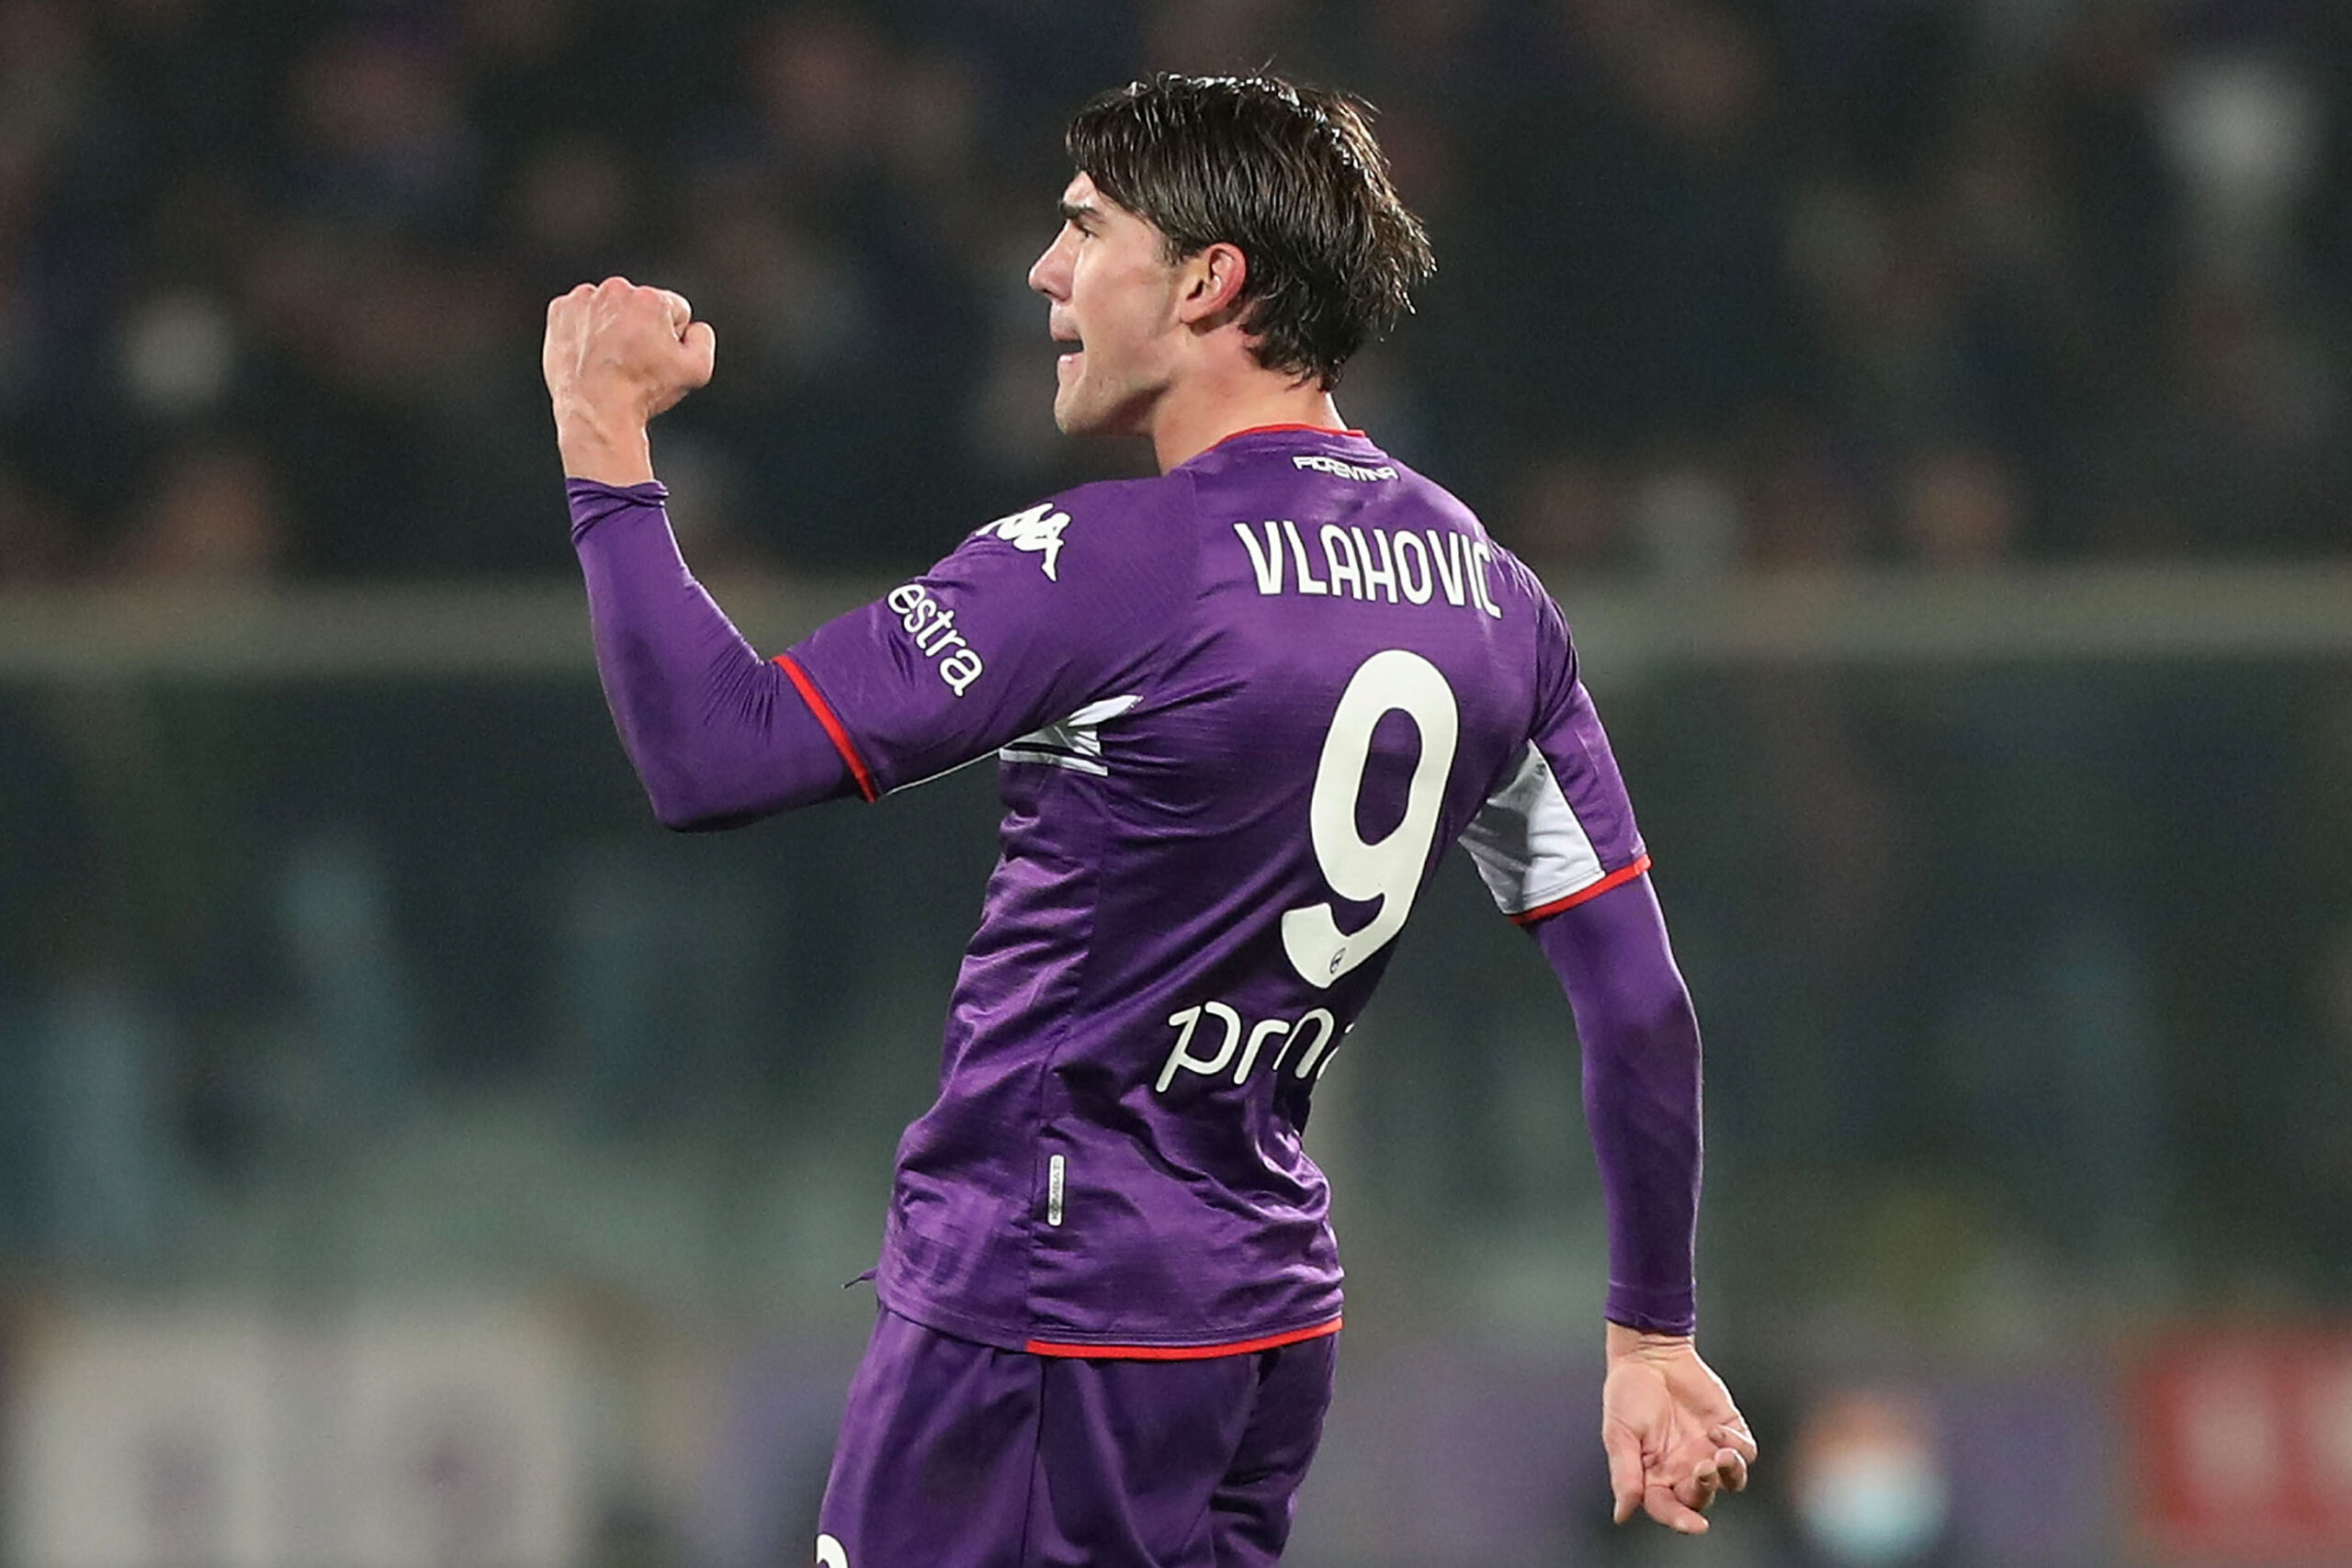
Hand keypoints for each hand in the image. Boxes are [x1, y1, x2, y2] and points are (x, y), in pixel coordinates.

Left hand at [543, 276, 715, 484]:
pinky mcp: (559, 311)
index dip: (673, 338)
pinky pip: (581, 315)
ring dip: (613, 327)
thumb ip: (704, 338)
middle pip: (641, 305)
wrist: (594, 410)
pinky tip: (590, 355)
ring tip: (610, 360)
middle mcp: (616, 289)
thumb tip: (693, 327)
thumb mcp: (697, 370)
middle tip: (633, 362)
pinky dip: (585, 330)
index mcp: (650, 298)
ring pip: (610, 308)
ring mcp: (584, 299)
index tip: (657, 359)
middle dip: (641, 328)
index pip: (675, 310)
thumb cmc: (644, 392)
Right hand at [1601, 1322, 1756, 1534]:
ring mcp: (1709, 1449)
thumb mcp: (1619, 1435)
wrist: (1650, 1353)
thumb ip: (1625, 1475)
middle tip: (1701, 1469)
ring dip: (1730, 1475)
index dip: (1682, 1521)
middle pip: (1703, 1497)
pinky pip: (1746, 1450)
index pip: (1669, 1509)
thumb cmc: (1628, 1393)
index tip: (1697, 1525)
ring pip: (1732, 1481)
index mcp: (1655, 1475)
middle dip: (1704, 1489)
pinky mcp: (1730, 1429)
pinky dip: (1738, 1445)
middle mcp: (1684, 1468)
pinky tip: (1717, 1429)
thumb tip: (1622, 1515)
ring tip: (1720, 1455)